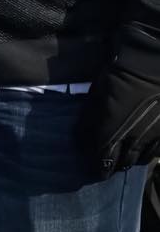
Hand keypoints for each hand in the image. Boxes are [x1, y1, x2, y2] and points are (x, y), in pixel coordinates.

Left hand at [79, 24, 159, 177]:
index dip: (95, 166)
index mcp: (111, 133)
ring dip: (128, 160)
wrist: (149, 65)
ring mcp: (152, 139)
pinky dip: (145, 153)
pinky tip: (140, 149)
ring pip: (138, 160)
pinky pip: (154, 152)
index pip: (101, 161)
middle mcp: (133, 142)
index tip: (89, 166)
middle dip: (111, 165)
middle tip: (105, 163)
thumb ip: (89, 120)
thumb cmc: (117, 76)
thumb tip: (80, 138)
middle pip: (121, 164)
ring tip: (121, 157)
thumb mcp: (96, 96)